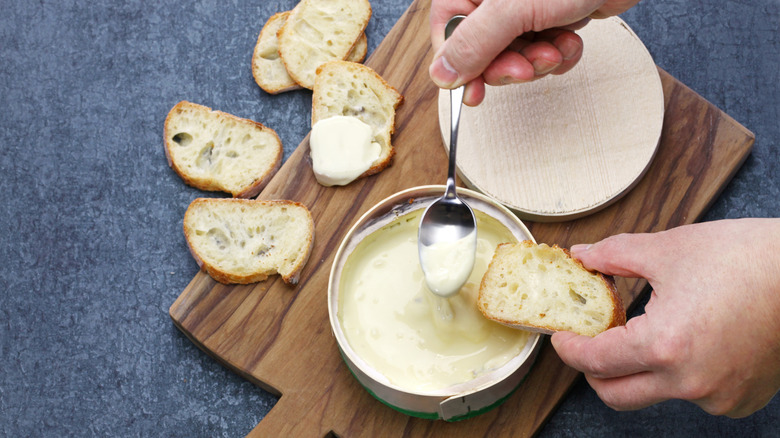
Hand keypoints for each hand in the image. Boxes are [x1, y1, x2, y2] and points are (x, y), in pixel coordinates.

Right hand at [429, 0, 640, 105]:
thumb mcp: (514, 9)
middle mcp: (495, 0)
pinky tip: (571, 40)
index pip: (449, 34)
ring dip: (540, 61)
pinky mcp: (551, 17)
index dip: (462, 68)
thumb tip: (441, 75)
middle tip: (529, 67)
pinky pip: (543, 51)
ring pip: (515, 55)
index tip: (475, 95)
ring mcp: (524, 8)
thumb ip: (474, 43)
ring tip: (557, 46)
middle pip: (483, 51)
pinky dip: (560, 54)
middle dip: (510, 65)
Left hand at [551, 219, 779, 416]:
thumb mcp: (669, 249)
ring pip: (655, 393)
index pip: (595, 362)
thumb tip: (584, 256)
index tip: (561, 338)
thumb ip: (615, 256)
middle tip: (590, 343)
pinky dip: (679, 372)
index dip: (569, 349)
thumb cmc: (750, 259)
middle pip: (616, 393)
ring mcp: (719, 396)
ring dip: (639, 368)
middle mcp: (690, 383)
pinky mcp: (740, 399)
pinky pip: (693, 393)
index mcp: (665, 346)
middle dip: (594, 371)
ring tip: (646, 328)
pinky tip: (687, 339)